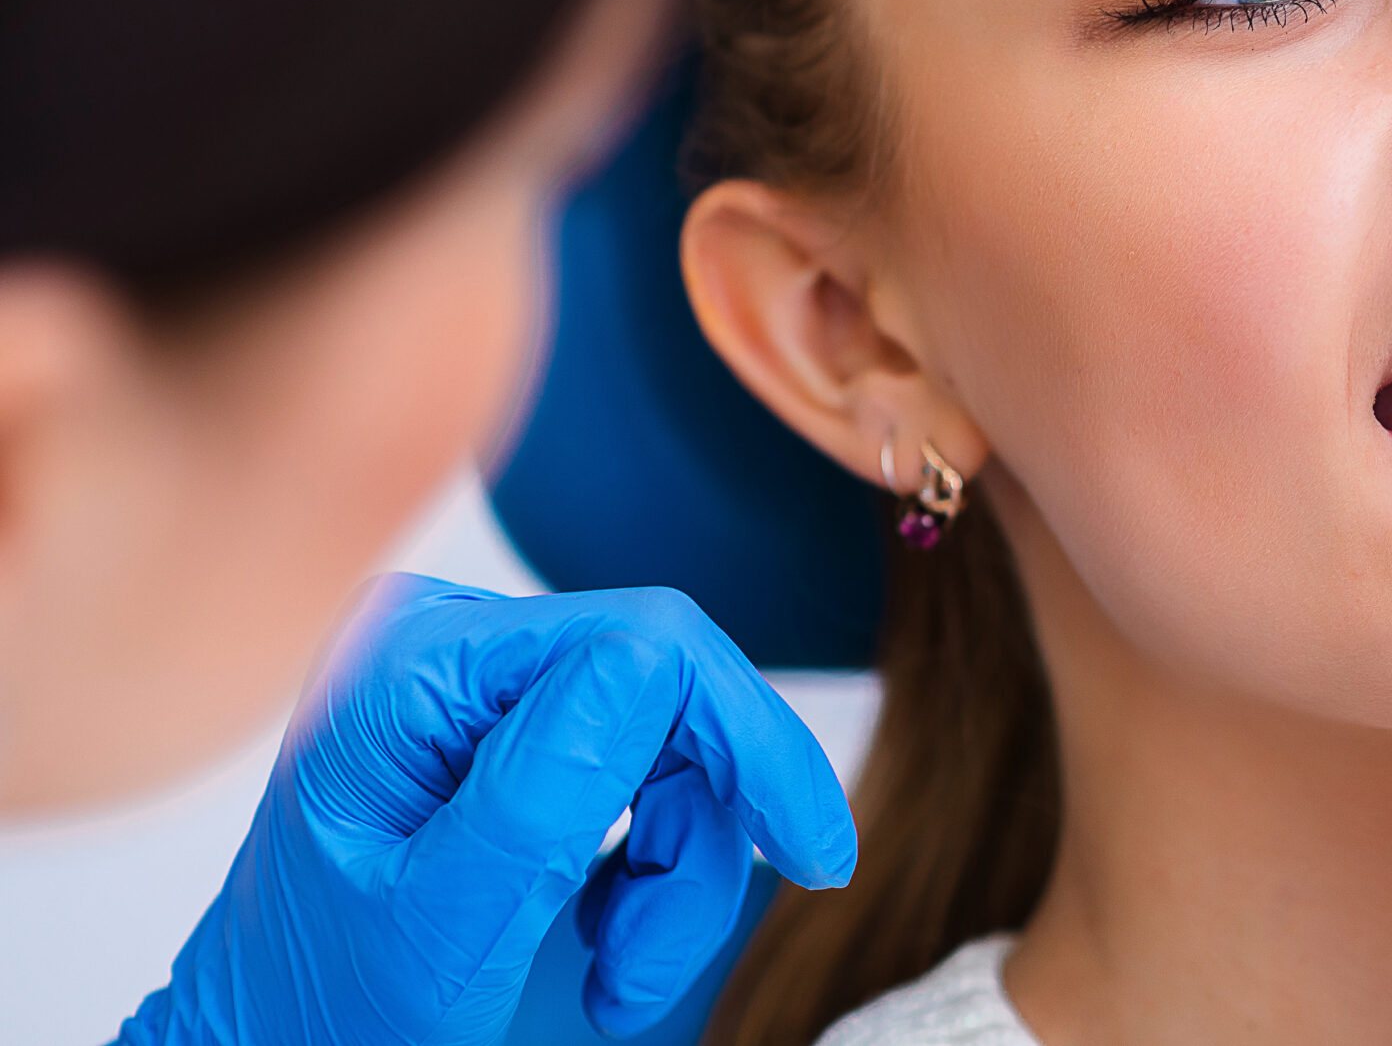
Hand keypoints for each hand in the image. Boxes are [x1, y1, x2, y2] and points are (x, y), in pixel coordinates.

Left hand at [119, 575, 857, 1045]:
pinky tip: (600, 939)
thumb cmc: (320, 1022)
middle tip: (648, 963)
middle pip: (676, 695)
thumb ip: (543, 790)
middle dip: (698, 836)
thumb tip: (657, 655)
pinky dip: (657, 870)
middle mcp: (455, 646)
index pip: (645, 642)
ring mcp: (489, 689)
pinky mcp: (523, 737)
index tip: (813, 854)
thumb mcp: (440, 929)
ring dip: (680, 874)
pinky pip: (654, 772)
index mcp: (415, 665)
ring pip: (681, 745)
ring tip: (615, 979)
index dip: (745, 741)